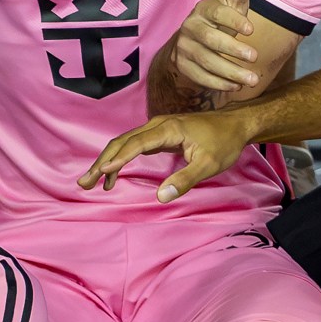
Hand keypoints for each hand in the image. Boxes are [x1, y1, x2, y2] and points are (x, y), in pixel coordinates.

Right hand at [83, 111, 254, 201]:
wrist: (236, 124)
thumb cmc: (224, 143)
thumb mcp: (209, 165)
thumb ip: (185, 180)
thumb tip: (160, 197)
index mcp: (167, 129)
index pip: (136, 143)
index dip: (118, 158)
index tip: (102, 172)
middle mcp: (156, 125)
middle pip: (121, 142)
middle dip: (101, 162)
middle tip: (85, 183)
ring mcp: (155, 129)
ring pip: (123, 143)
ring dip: (106, 161)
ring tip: (92, 182)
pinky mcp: (157, 135)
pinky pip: (131, 145)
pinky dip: (118, 159)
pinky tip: (112, 174)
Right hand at [173, 0, 262, 95]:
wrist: (194, 43)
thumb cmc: (221, 19)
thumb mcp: (233, 1)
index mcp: (204, 9)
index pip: (217, 13)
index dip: (233, 21)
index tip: (251, 30)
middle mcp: (191, 27)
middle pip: (210, 40)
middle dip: (233, 49)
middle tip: (255, 58)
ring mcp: (184, 47)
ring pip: (206, 61)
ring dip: (230, 72)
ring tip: (252, 80)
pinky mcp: (183, 65)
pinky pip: (200, 77)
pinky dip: (218, 83)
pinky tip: (236, 86)